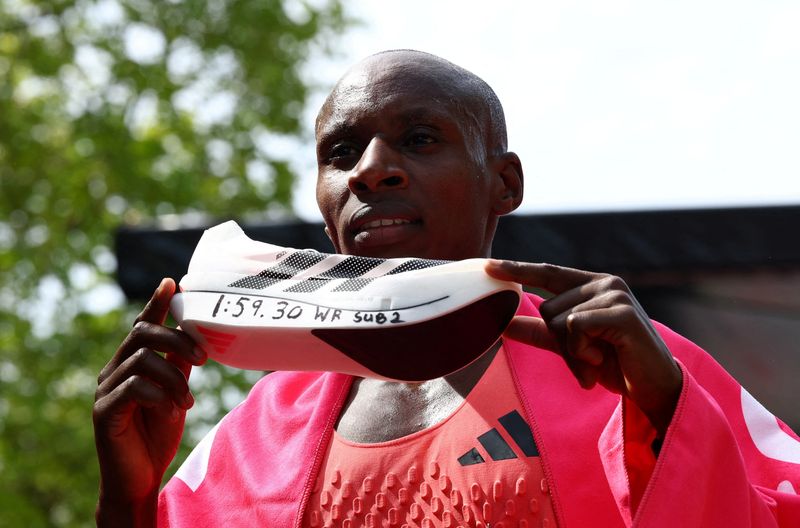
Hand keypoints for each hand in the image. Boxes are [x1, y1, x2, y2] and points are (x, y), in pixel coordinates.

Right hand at [93, 278, 205, 525]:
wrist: (139, 478)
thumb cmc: (156, 435)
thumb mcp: (175, 393)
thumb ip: (180, 366)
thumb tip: (198, 338)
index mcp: (131, 364)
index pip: (142, 325)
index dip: (156, 303)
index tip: (172, 283)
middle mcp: (114, 371)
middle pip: (142, 334)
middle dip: (177, 340)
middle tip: (204, 359)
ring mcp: (105, 390)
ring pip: (143, 360)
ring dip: (174, 378)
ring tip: (187, 402)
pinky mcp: (104, 412)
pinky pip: (134, 388)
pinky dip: (160, 395)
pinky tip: (173, 410)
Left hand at [486, 260, 681, 435]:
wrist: (653, 388)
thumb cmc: (614, 363)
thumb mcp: (569, 346)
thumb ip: (538, 332)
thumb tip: (502, 324)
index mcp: (592, 285)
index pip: (547, 273)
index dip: (517, 270)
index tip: (487, 266)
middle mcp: (604, 283)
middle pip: (548, 309)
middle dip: (560, 343)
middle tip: (587, 359)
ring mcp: (615, 295)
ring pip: (559, 321)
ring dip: (572, 352)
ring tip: (599, 360)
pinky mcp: (622, 312)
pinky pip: (575, 328)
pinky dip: (582, 351)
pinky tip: (604, 359)